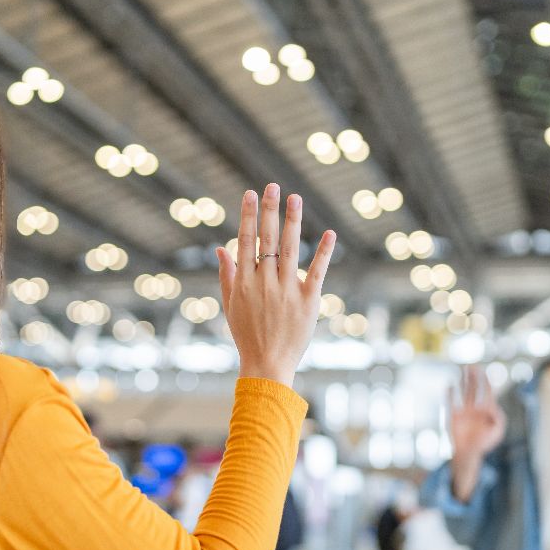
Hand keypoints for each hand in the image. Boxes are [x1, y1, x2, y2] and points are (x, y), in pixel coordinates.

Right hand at [217, 184, 335, 386]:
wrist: (267, 364)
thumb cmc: (247, 335)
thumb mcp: (231, 305)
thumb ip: (227, 275)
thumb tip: (221, 248)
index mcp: (245, 282)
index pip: (246, 241)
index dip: (249, 216)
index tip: (252, 194)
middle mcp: (264, 282)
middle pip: (267, 239)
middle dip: (269, 210)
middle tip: (273, 186)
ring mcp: (286, 290)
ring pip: (289, 249)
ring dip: (292, 221)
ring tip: (295, 198)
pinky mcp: (308, 301)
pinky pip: (316, 272)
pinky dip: (323, 252)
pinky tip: (329, 232)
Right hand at [448, 365, 505, 500]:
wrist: (469, 452)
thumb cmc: (484, 442)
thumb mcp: (497, 431)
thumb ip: (499, 418)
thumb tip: (492, 406)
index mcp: (485, 409)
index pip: (486, 392)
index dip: (486, 382)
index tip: (484, 373)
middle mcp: (473, 407)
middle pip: (474, 388)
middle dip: (474, 377)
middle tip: (472, 366)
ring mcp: (463, 410)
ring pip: (463, 391)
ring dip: (463, 381)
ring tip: (462, 369)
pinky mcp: (453, 415)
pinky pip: (451, 402)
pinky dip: (450, 394)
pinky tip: (450, 385)